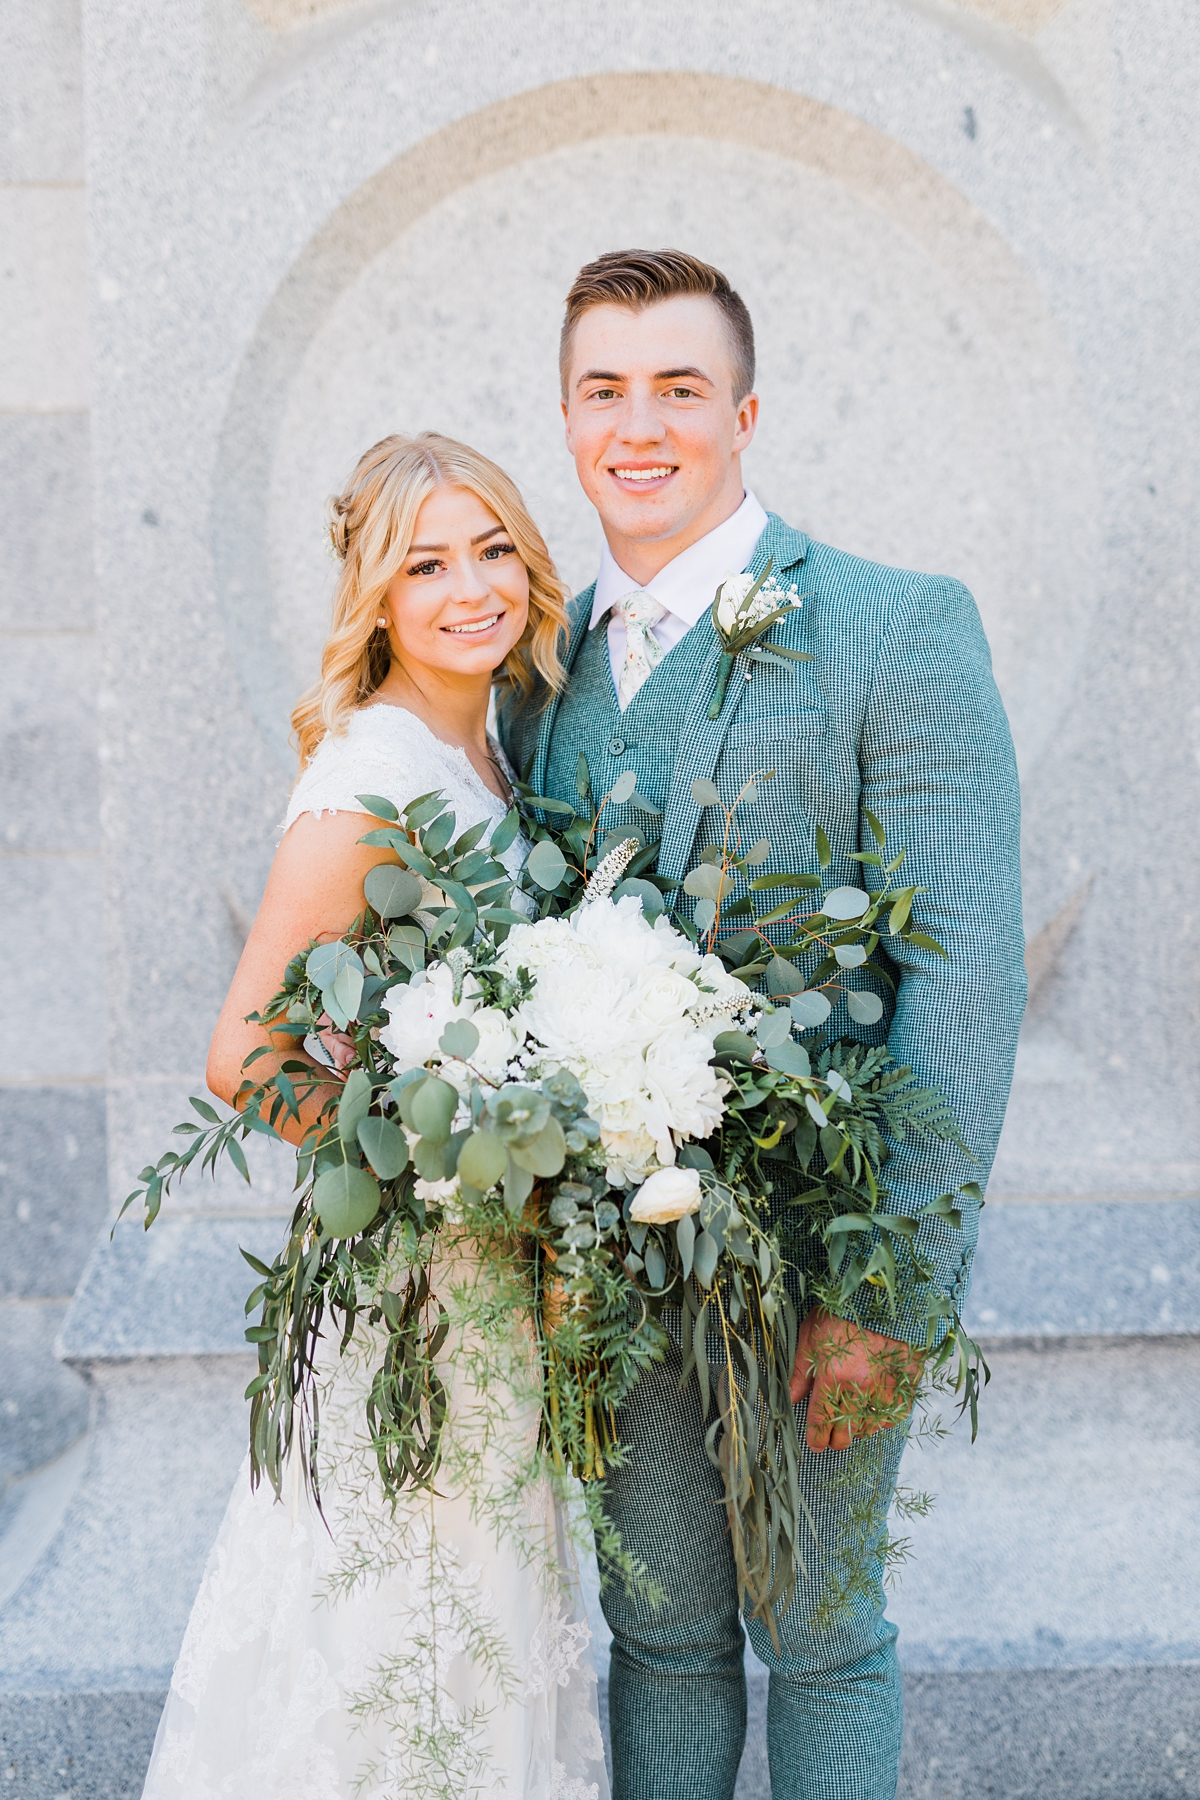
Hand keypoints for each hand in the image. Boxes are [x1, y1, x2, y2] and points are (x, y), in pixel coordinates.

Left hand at [790, 1306, 924, 1451]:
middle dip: (835, 1440)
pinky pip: (893, 1417)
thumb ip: (801, 1371)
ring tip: (852, 1421)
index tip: (815, 1442)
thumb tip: (790, 1398)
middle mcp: (859, 1387)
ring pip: (869, 1429)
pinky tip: (874, 1412)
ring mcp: (886, 1388)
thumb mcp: (811, 1336)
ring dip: (858, 1429)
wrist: (882, 1298)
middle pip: (845, 1434)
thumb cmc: (841, 1314)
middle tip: (831, 1436)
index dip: (816, 1438)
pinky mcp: (906, 1384)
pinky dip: (882, 1419)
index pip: (820, 1422)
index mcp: (833, 1376)